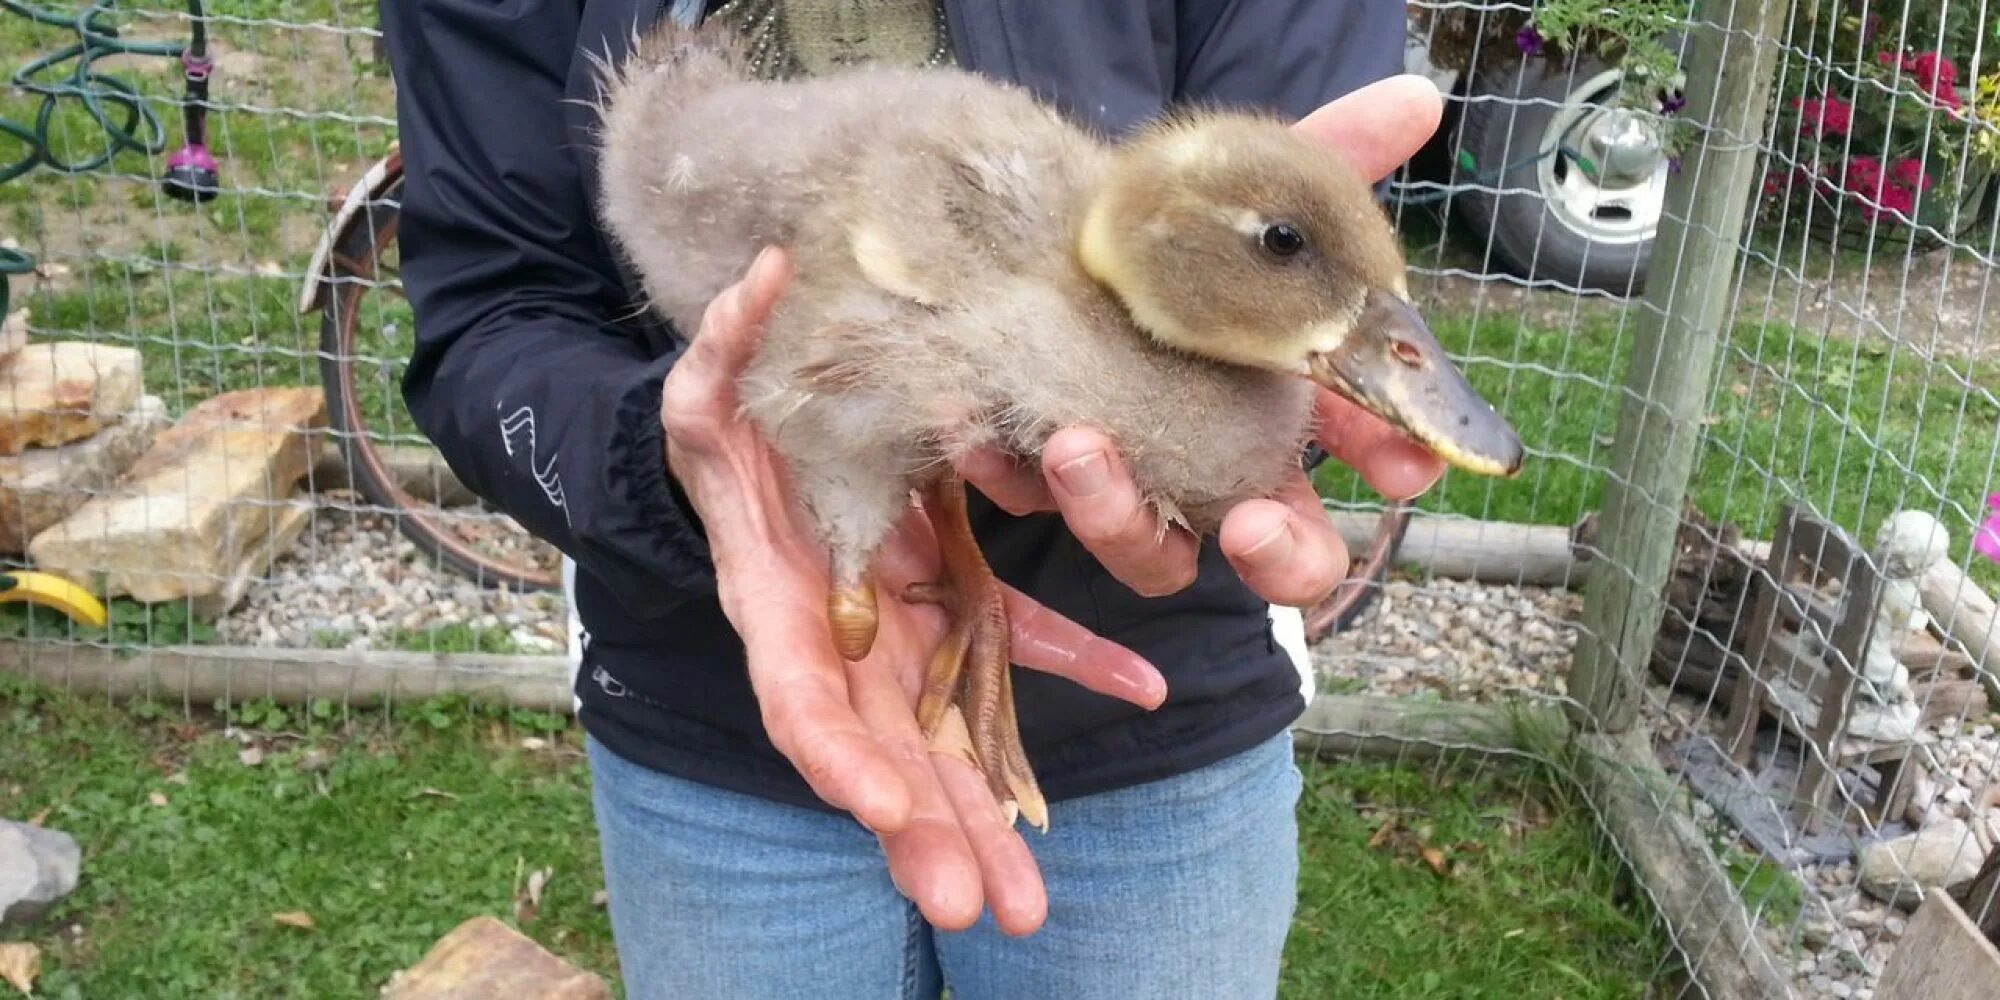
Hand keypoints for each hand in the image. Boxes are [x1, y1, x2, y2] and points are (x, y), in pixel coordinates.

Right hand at [660, 247, 1166, 935]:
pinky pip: (1017, 649)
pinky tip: (1145, 689)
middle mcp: (838, 642)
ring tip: (1036, 899)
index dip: (839, 757)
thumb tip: (765, 273)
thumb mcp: (710, 382)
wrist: (764, 439)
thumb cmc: (729, 424)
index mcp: (776, 604)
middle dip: (930, 831)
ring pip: (948, 738)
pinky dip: (1081, 665)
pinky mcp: (950, 604)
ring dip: (990, 813)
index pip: (799, 699)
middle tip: (985, 907)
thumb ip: (726, 346)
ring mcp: (898, 636)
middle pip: (883, 757)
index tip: (887, 808)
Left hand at [958, 74, 1451, 606]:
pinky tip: (973, 416)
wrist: (1050, 214)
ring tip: (1077, 446)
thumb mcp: (1250, 182)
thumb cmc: (1176, 221)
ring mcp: (1129, 475)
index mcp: (1288, 404)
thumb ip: (1334, 149)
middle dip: (1277, 557)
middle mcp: (1217, 458)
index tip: (1399, 471)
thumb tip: (1416, 95)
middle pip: (1271, 551)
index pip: (1370, 463)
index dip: (1392, 471)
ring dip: (1115, 514)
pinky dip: (998, 463)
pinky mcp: (1035, 467)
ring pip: (1142, 547)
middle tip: (1253, 525)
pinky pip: (1019, 491)